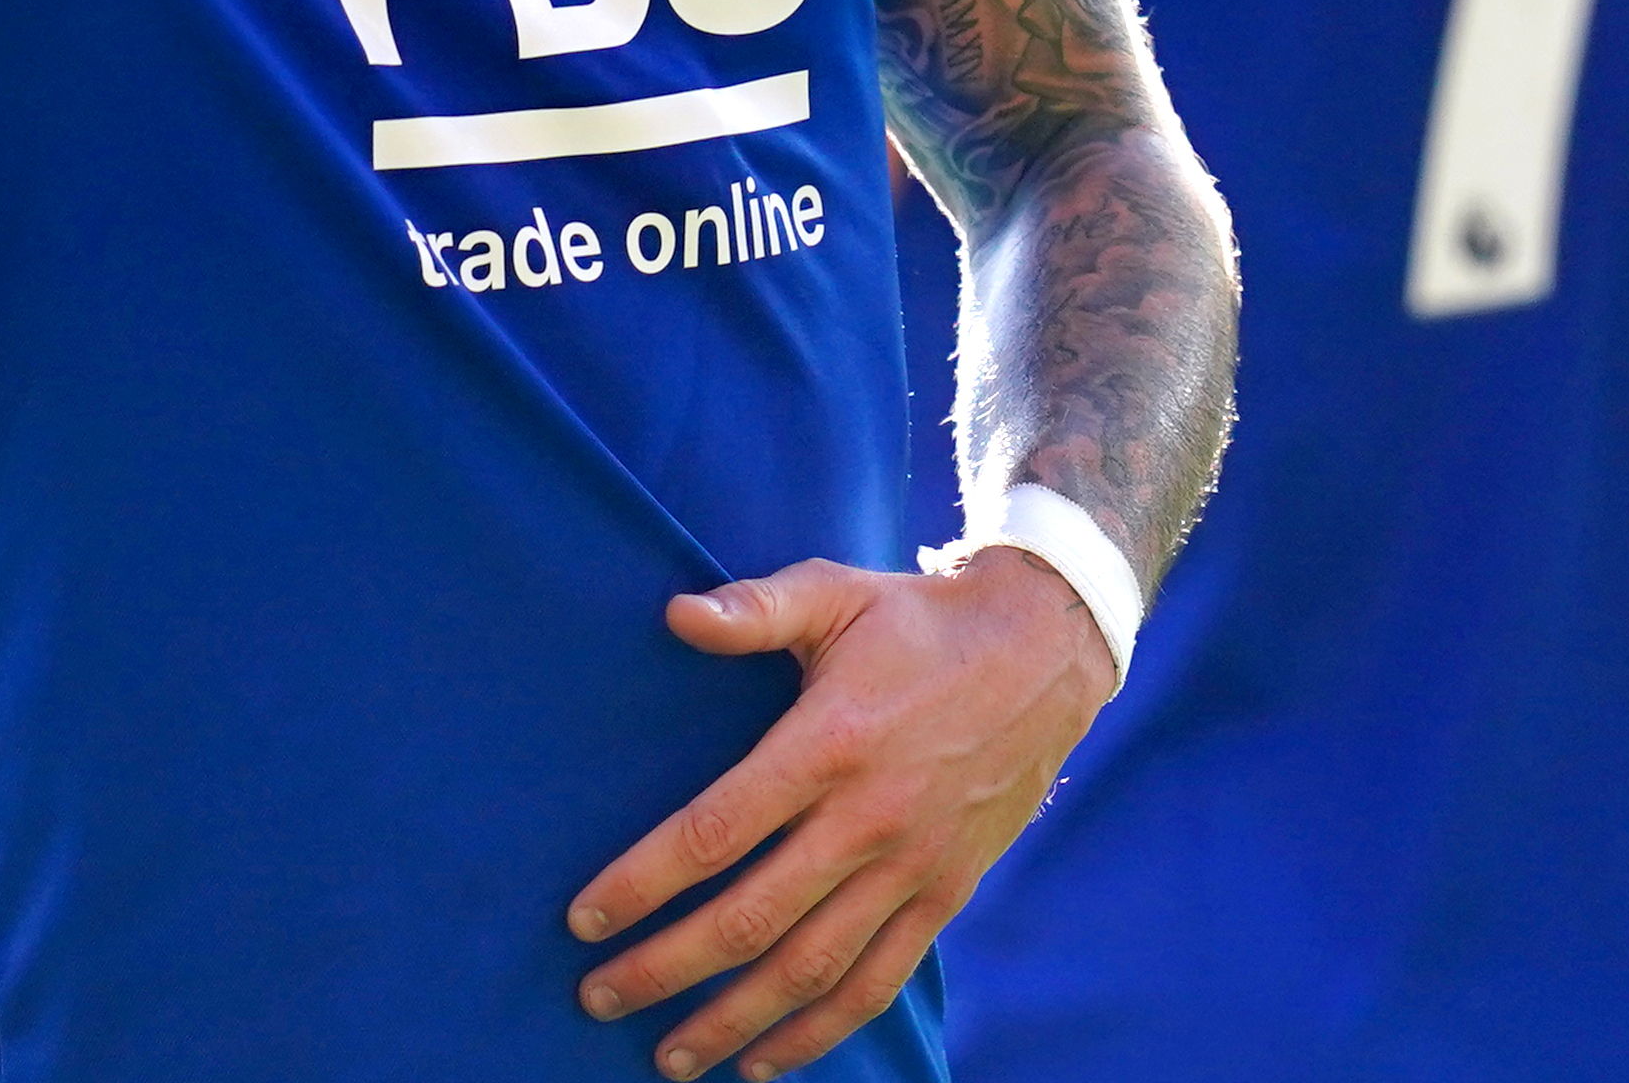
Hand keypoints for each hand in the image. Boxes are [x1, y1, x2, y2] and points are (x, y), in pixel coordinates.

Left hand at [567, 548, 1114, 1079]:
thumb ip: (753, 608)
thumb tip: (674, 614)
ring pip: (810, 969)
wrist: (1045, 653)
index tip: (582, 921)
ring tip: (668, 1057)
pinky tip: (766, 1063)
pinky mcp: (946, 895)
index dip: (642, 883)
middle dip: (665, 969)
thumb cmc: (917, 622)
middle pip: (750, 919)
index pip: (715, 833)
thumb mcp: (835, 592)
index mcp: (827, 745)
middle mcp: (868, 820)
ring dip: (733, 1021)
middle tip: (597, 998)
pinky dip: (820, 1032)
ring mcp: (911, 867)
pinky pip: (878, 981)